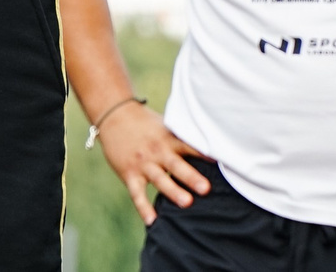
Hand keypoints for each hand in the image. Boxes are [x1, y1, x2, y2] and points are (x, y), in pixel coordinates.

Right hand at [94, 101, 210, 224]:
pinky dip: (143, 207)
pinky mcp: (129, 173)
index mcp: (168, 139)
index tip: (221, 163)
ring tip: (187, 203)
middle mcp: (157, 151)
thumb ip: (182, 139)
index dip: (204, 155)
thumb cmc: (145, 122)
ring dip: (173, 191)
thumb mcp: (165, 125)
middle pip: (176, 165)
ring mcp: (143, 163)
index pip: (189, 147)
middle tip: (206, 188)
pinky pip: (137, 193)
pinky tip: (152, 221)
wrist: (114, 114)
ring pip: (159, 179)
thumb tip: (209, 147)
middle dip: (191, 177)